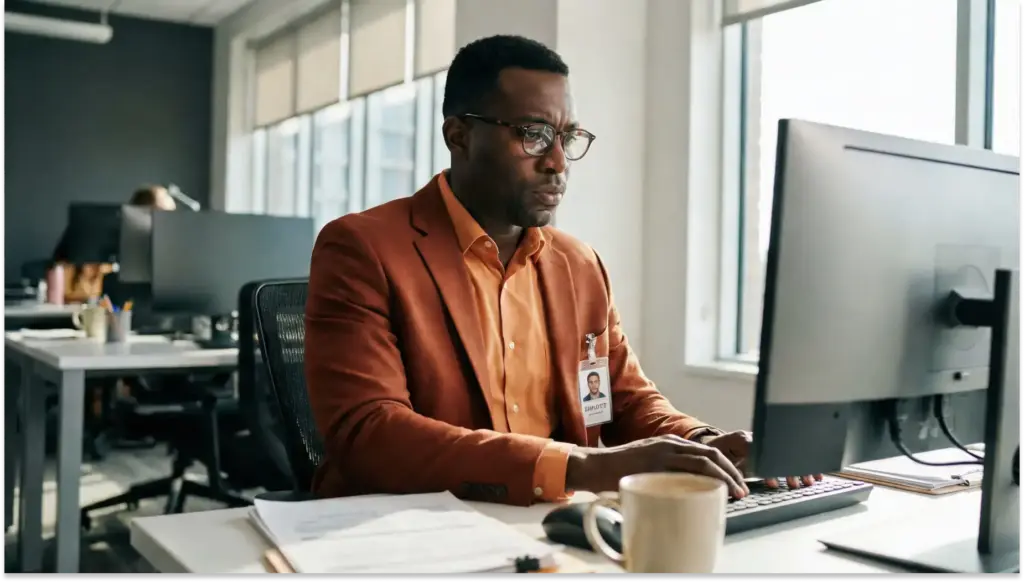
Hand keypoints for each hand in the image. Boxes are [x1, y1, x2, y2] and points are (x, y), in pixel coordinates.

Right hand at [565, 435, 749, 498]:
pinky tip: (712, 492)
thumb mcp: (649, 463)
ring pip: (704, 461)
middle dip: (732, 472)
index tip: (736, 482)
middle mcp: (670, 444)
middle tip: (742, 489)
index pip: (707, 451)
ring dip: (725, 477)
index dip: (726, 466)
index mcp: (671, 442)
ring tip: (735, 492)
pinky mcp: (655, 464)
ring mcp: (663, 452)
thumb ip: (668, 469)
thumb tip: (689, 487)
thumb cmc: (619, 469)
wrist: (595, 466)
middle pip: (712, 454)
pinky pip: (686, 471)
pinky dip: (704, 481)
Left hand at [703, 431, 822, 489]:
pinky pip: (786, 455)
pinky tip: (812, 474)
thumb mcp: (718, 462)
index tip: (774, 482)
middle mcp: (756, 438)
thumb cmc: (713, 454)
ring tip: (808, 482)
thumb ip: (729, 473)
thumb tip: (741, 489)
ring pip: (786, 453)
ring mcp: (764, 442)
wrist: (711, 445)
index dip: (768, 469)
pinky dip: (799, 465)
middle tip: (794, 484)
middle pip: (778, 452)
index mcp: (742, 439)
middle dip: (789, 468)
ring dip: (798, 468)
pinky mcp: (769, 449)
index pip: (760, 453)